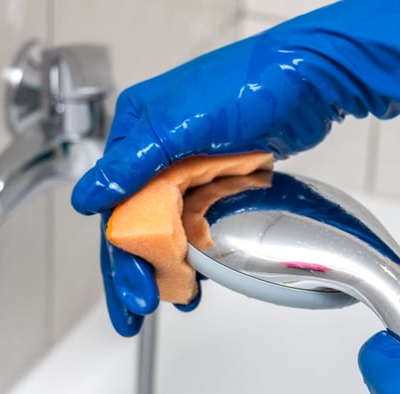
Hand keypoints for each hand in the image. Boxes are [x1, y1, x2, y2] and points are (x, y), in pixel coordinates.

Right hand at [73, 0, 399, 333]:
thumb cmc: (251, 83)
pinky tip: (200, 277)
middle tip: (139, 308)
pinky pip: (198, 224)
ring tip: (173, 300)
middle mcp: (158, 152)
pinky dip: (197, 252)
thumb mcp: (182, 124)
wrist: (310, 79)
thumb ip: (134, 163)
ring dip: (167, 266)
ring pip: (168, 228)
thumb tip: (89, 198)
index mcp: (138, 134)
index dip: (121, 254)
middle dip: (137, 270)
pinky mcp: (220, 179)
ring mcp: (191, 167)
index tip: (133, 292)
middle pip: (138, 223)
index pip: (116, 207)